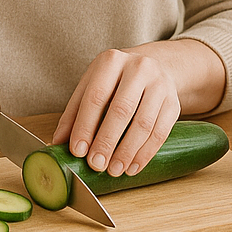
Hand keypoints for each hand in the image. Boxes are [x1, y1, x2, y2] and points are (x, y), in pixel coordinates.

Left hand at [51, 48, 181, 177]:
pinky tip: (132, 166)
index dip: (86, 125)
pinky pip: (161, 132)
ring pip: (144, 123)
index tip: (78, 151)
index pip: (96, 96)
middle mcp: (138, 68)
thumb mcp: (91, 86)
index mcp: (111, 61)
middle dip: (107, 141)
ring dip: (127, 151)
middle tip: (96, 165)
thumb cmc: (115, 81)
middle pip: (121, 110)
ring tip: (114, 170)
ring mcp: (159, 84)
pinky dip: (145, 153)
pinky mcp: (174, 102)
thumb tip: (57, 143)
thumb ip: (74, 113)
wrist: (152, 66)